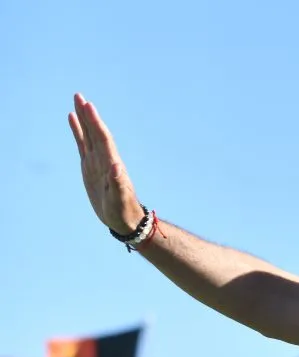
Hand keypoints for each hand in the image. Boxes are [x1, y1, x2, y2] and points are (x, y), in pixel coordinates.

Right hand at [68, 93, 145, 234]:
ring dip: (83, 119)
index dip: (96, 123)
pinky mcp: (90, 167)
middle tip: (79, 95)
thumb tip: (116, 168)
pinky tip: (73, 120)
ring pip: (89, 135)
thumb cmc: (123, 211)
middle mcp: (105, 159)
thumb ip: (119, 185)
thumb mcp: (120, 200)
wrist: (124, 219)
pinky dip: (78, 132)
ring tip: (77, 101)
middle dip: (88, 115)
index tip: (89, 106)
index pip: (103, 139)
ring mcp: (97, 162)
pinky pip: (83, 145)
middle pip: (96, 132)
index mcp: (112, 164)